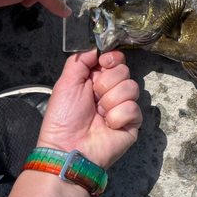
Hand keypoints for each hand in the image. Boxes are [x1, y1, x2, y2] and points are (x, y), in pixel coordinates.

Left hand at [37, 49, 141, 168]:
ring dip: (110, 101)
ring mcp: (123, 106)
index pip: (116, 59)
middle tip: (94, 97)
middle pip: (125, 71)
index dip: (112, 58)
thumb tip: (96, 47)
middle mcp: (112, 91)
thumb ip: (80, 60)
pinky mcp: (132, 122)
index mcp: (96, 80)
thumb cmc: (63, 119)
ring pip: (131, 88)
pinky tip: (107, 125)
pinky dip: (117, 116)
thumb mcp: (66, 83)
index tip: (104, 62)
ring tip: (99, 114)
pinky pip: (133, 108)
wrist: (68, 148)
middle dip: (107, 83)